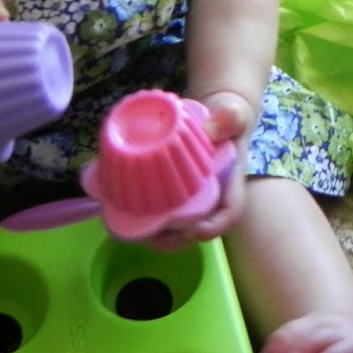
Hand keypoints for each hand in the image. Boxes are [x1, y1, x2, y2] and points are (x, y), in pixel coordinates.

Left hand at [145, 89, 254, 249]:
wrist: (215, 118)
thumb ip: (230, 118)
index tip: (193, 230)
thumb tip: (212, 130)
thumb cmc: (228, 121)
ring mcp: (188, 198)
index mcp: (229, 185)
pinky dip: (137, 212)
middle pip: (194, 229)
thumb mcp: (234, 114)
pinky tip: (117, 205)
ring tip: (129, 221)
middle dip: (172, 237)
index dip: (212, 227)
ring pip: (172, 226)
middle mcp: (209, 198)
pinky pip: (155, 210)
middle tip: (150, 232)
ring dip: (151, 230)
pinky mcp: (168, 192)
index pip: (228, 213)